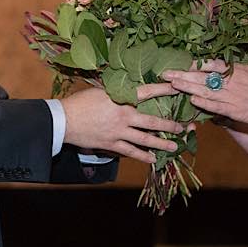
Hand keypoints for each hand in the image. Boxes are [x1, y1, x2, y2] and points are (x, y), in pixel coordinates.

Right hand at [61, 85, 182, 163]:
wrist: (64, 120)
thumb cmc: (81, 101)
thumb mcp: (101, 90)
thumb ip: (118, 91)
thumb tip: (130, 89)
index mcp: (121, 98)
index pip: (148, 92)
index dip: (165, 90)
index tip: (178, 87)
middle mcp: (124, 115)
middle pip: (152, 121)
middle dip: (170, 124)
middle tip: (184, 127)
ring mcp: (118, 131)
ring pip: (145, 139)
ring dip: (161, 143)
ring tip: (175, 146)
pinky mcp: (111, 144)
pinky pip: (130, 151)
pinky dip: (142, 156)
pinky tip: (152, 159)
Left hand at [160, 60, 247, 126]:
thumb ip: (232, 71)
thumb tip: (215, 68)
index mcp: (235, 69)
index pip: (210, 64)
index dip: (193, 64)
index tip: (178, 62)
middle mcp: (232, 81)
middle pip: (203, 77)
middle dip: (183, 75)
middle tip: (166, 74)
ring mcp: (233, 96)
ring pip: (206, 91)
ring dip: (188, 88)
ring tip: (173, 85)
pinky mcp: (236, 110)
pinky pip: (217, 106)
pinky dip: (204, 103)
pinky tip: (192, 100)